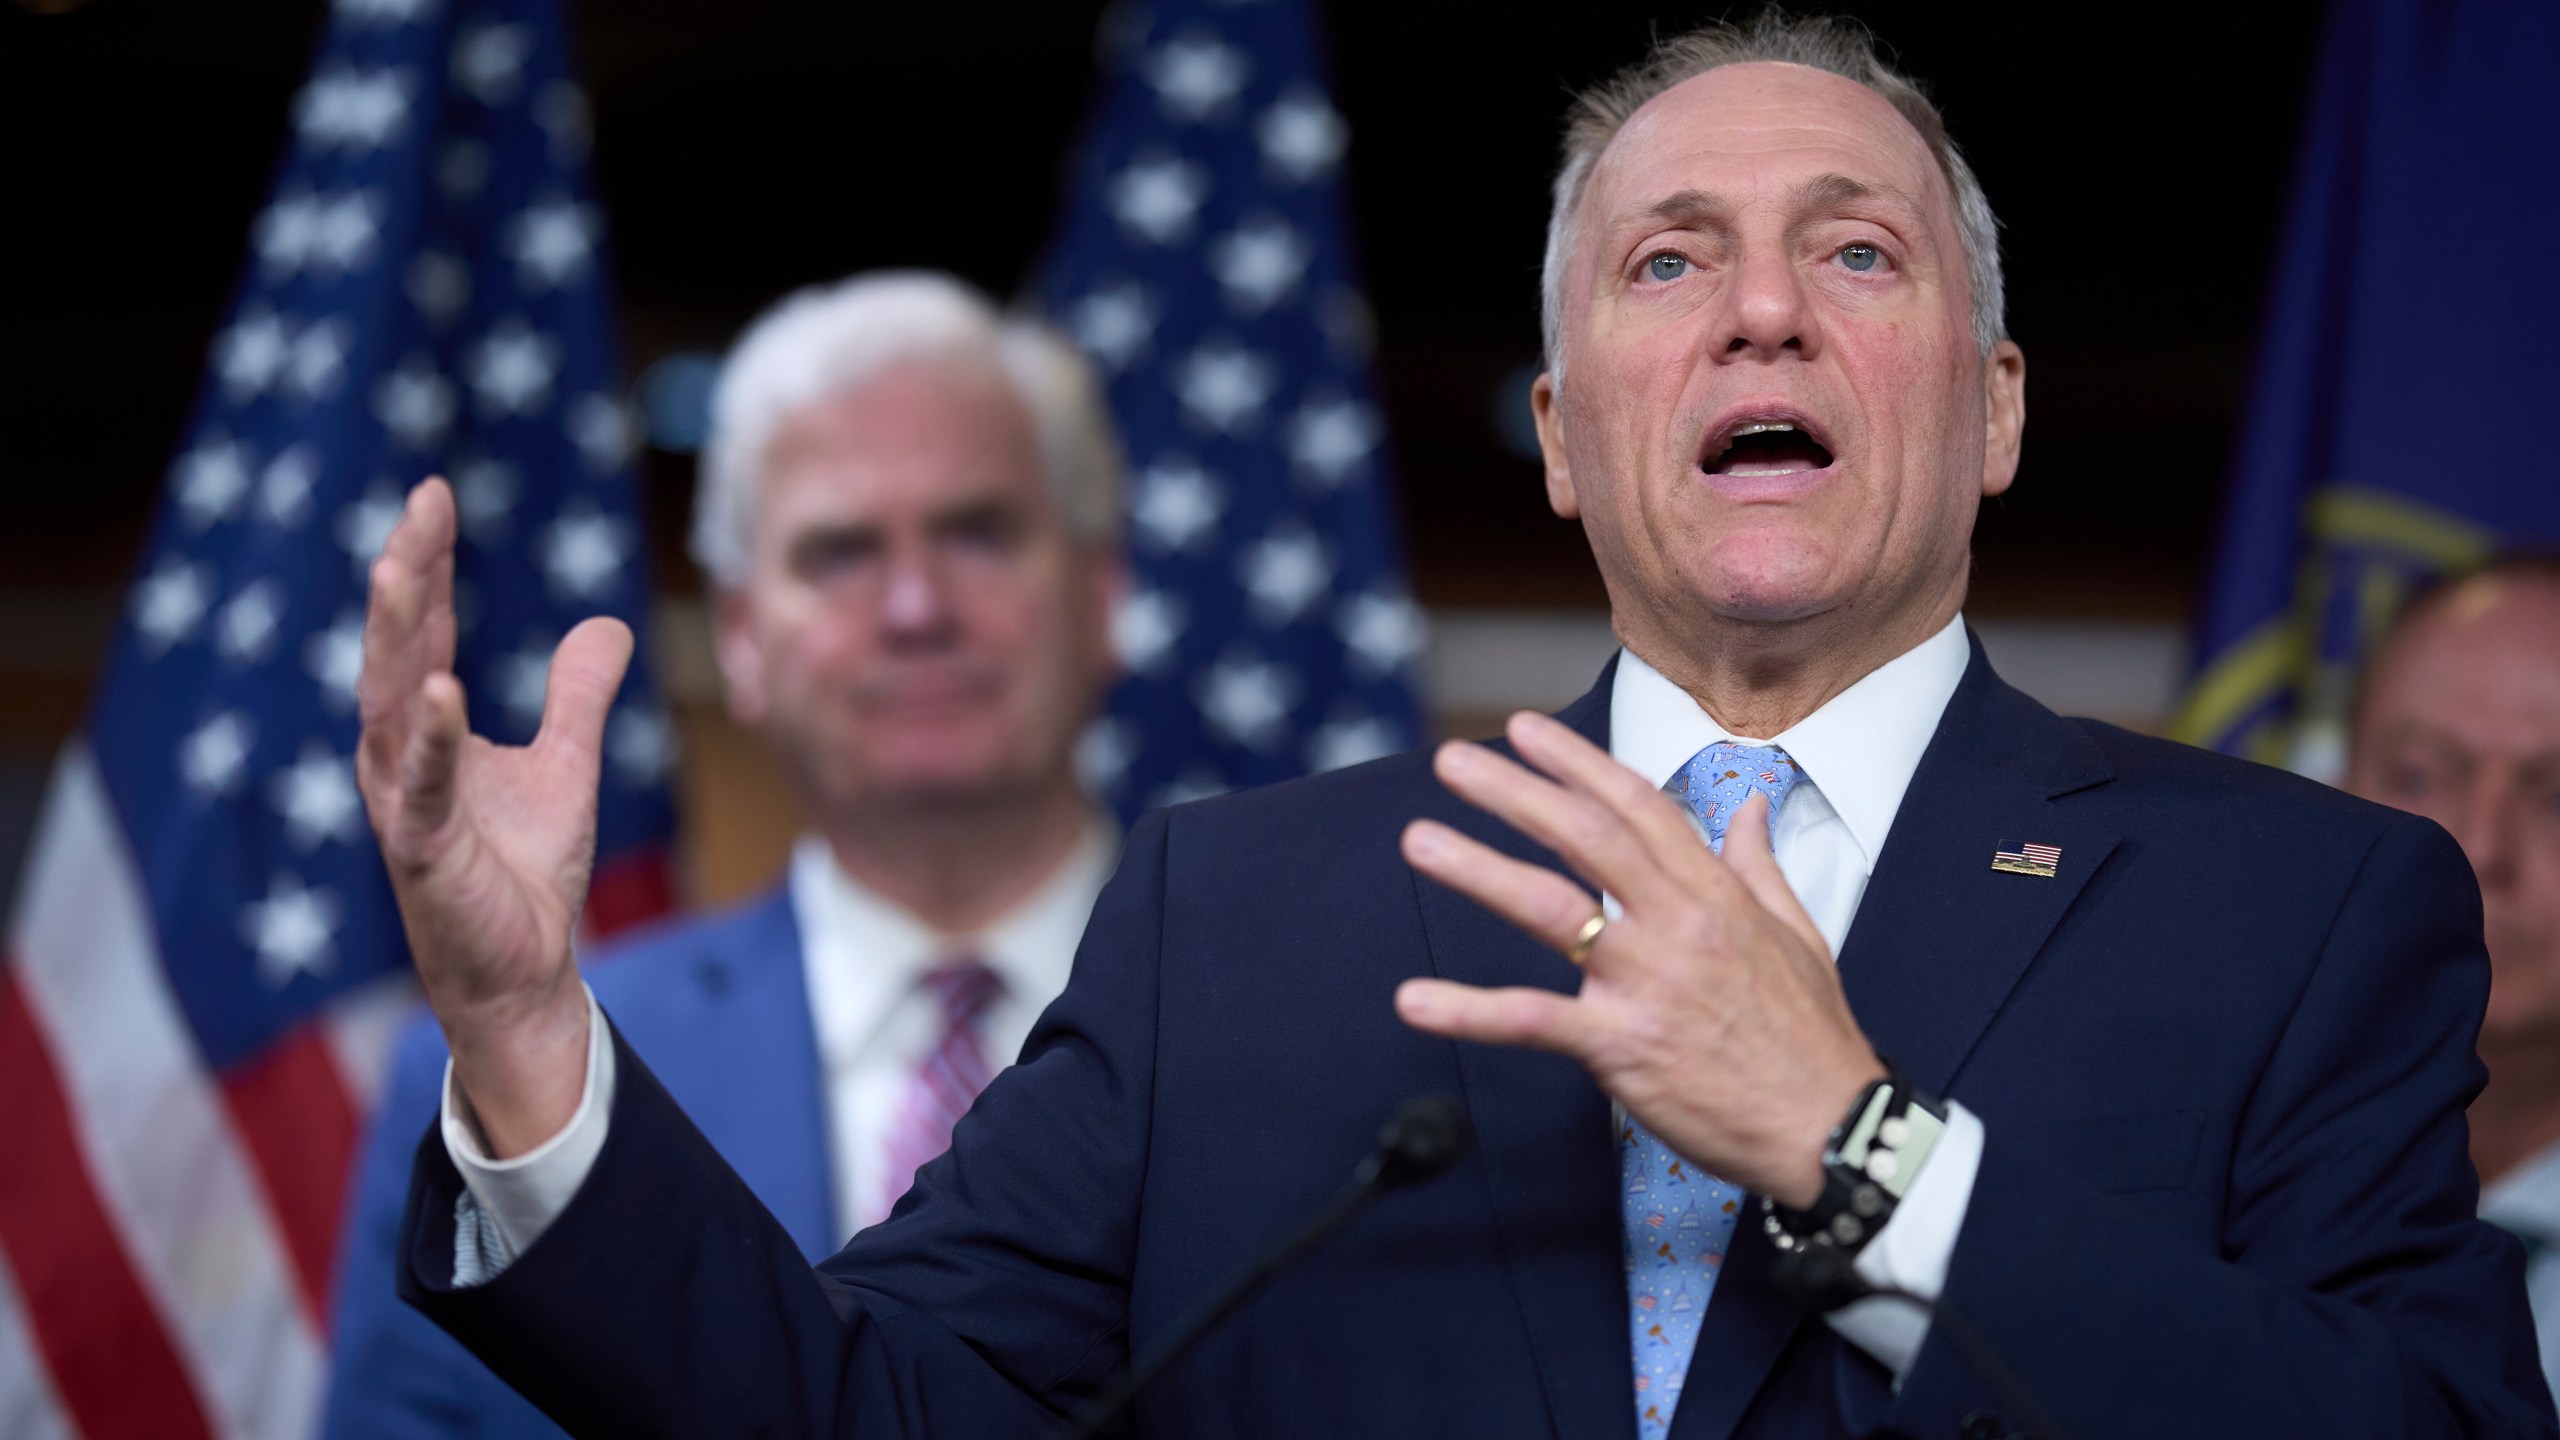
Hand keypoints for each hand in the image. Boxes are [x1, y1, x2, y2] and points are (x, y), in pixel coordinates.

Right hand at [355, 479, 632, 1155]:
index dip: (427, 564)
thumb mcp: (567, 766)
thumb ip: (577, 696)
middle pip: (396, 649)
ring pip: (390, 706)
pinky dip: (432, 738)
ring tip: (398, 568)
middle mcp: (401, 757)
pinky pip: (423, 788)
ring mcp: (405, 804)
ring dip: (393, 638)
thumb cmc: (525, 872)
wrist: (524, 971)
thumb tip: (606, 624)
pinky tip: (442, 688)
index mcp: (427, 730)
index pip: (422, 630)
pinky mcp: (424, 853)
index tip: (435, 493)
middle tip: (419, 504)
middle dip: (405, 576)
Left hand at [1394, 711, 1882, 1206]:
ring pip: (1552, 909)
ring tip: (1421, 841)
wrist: (1831, 1128)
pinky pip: (1534, 1021)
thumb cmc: (1811, 1036)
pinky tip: (1415, 1000)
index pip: (1637, 806)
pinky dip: (1471, 1011)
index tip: (1526, 731)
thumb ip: (1759, 862)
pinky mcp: (1622, 1047)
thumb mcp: (1798, 931)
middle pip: (1585, 837)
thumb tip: (1751, 804)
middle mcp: (1677, 926)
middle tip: (1452, 760)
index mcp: (1714, 894)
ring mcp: (1646, 984)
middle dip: (1514, 792)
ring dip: (1480, 870)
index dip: (1577, 763)